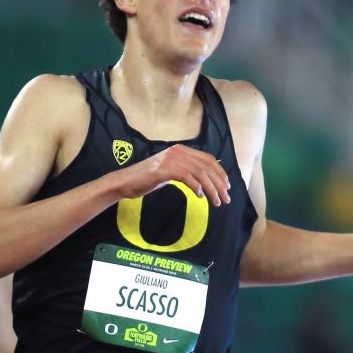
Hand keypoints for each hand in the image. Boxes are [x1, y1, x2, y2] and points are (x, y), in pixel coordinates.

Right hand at [116, 144, 230, 206]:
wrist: (126, 182)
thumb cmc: (147, 179)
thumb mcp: (170, 171)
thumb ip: (185, 171)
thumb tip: (203, 180)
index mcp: (181, 150)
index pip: (208, 159)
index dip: (220, 173)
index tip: (226, 187)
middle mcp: (178, 151)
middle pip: (207, 166)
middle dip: (219, 184)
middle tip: (225, 198)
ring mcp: (171, 160)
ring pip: (199, 173)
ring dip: (211, 189)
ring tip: (216, 202)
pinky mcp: (164, 170)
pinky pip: (187, 177)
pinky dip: (196, 187)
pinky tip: (199, 197)